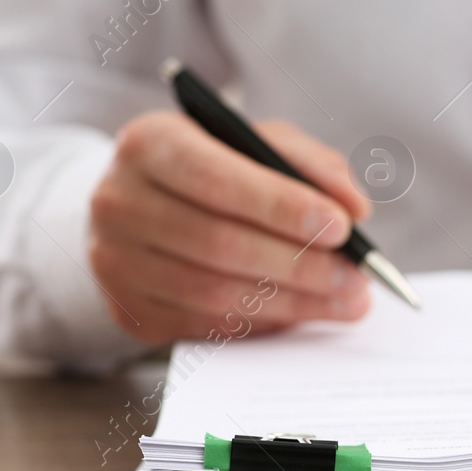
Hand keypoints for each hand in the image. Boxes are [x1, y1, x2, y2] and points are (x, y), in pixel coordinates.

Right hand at [89, 111, 372, 344]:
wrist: (146, 206)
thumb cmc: (213, 168)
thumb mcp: (258, 144)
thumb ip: (310, 164)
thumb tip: (354, 208)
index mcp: (149, 143)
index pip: (216, 180)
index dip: (282, 207)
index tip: (341, 226)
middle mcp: (118, 202)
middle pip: (218, 243)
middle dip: (299, 265)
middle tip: (355, 277)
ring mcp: (116, 262)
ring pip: (214, 294)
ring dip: (292, 303)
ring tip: (344, 301)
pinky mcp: (129, 311)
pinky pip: (206, 326)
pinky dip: (263, 323)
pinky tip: (300, 312)